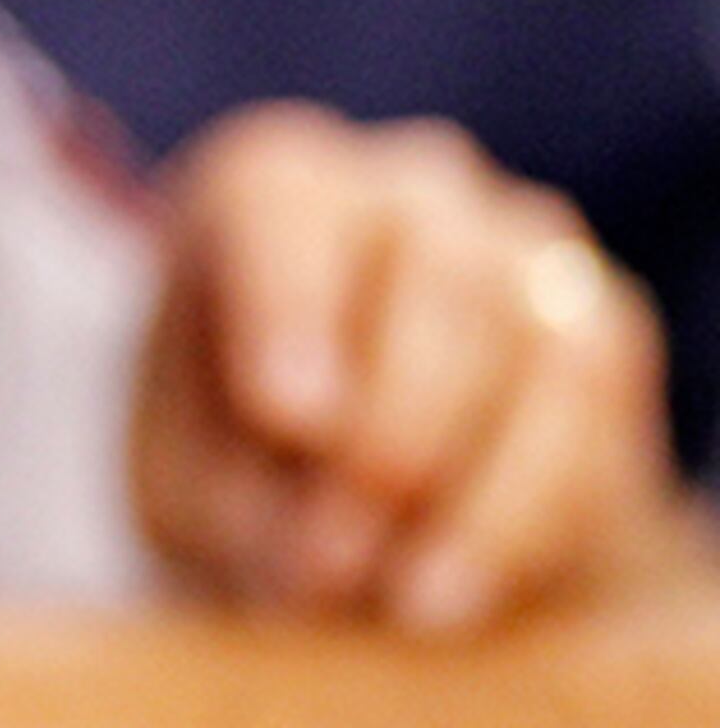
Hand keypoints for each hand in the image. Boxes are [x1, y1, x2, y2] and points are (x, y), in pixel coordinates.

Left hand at [129, 102, 685, 630]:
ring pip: (524, 343)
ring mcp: (520, 247)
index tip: (288, 419)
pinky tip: (451, 593)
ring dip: (461, 490)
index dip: (288, 308)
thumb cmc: (243, 471)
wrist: (366, 522)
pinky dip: (522, 517)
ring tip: (388, 602)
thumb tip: (300, 543)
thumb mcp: (189, 484)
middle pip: (427, 278)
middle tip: (323, 565)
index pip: (280, 207)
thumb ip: (226, 493)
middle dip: (384, 437)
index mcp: (270, 187)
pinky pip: (585, 416)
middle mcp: (405, 187)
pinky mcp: (599, 331)